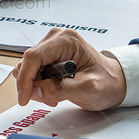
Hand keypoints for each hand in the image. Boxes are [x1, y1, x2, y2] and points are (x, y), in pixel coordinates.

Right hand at [13, 28, 127, 110]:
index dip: (25, 79)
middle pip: (28, 62)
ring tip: (54, 95)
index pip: (33, 57)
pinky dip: (38, 84)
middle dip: (32, 84)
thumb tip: (35, 91)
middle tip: (48, 99)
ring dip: (36, 86)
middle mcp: (56, 39)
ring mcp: (51, 46)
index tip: (24, 98)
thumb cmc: (107, 82)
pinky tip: (53, 90)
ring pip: (27, 68)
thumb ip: (60, 90)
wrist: (113, 81)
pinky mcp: (48, 55)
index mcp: (67, 40)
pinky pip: (32, 71)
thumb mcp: (88, 89)